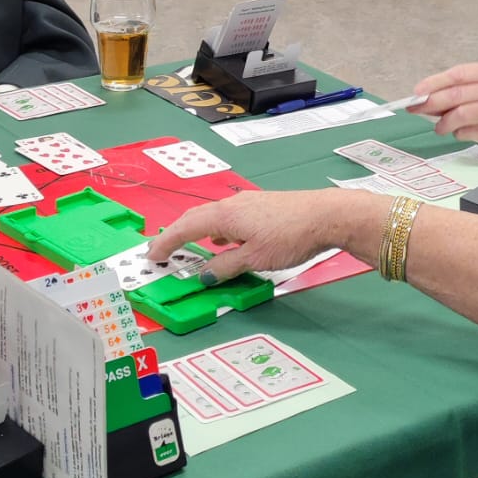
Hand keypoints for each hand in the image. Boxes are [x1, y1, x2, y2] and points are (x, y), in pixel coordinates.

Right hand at [147, 190, 352, 283]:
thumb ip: (226, 266)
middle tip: (161, 251)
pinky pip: (228, 217)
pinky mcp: (260, 206)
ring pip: (212, 216)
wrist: (325, 216)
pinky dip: (216, 229)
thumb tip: (205, 273)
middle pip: (195, 218)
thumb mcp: (254, 259)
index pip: (185, 228)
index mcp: (225, 216)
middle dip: (176, 235)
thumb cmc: (290, 236)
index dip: (166, 243)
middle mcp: (232, 205)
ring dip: (196, 231)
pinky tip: (224, 241)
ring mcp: (247, 203)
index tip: (152, 256)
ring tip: (187, 246)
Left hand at [410, 63, 477, 151]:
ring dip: (443, 122)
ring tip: (439, 127)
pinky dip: (458, 133)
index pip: (459, 74)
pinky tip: (458, 133)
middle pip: (456, 94)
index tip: (418, 91)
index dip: (435, 82)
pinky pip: (469, 131)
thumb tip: (432, 98)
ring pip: (460, 114)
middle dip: (431, 102)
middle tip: (415, 108)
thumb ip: (467, 90)